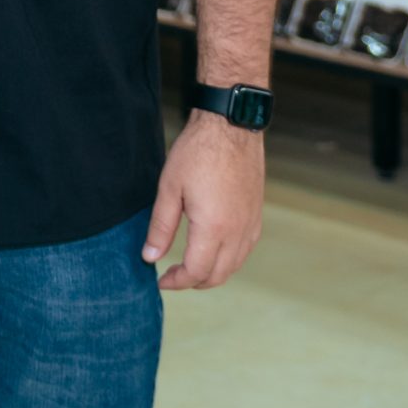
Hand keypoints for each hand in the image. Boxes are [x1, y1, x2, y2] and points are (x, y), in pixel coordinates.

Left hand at [142, 112, 265, 290]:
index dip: (176, 282)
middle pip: (218, 275)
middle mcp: (237, 231)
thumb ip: (160, 227)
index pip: (196, 271)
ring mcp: (251, 224)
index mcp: (213, 228)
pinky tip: (213, 250)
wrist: (231, 126)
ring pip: (234, 265)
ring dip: (212, 272)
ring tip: (190, 265)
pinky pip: (245, 250)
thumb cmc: (197, 152)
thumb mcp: (170, 188)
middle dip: (193, 282)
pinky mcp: (256, 215)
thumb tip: (150, 257)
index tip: (161, 280)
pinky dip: (229, 259)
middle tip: (173, 276)